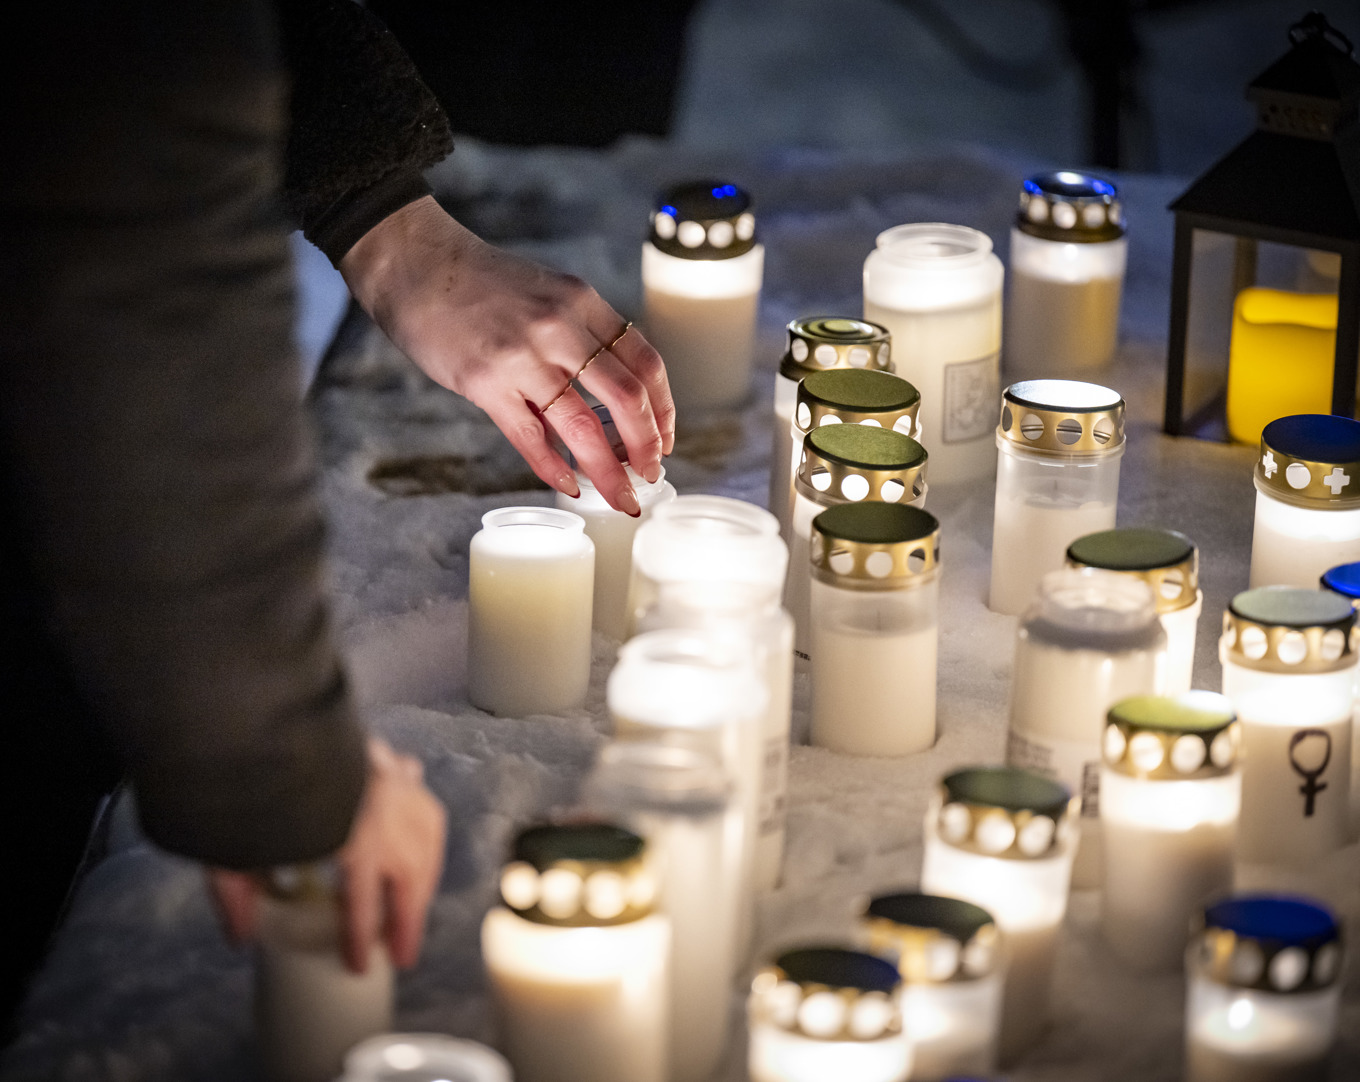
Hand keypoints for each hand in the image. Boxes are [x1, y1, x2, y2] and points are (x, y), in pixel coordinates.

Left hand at [208, 737, 445, 971]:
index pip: (365, 904)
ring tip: (416, 901)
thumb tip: (242, 937)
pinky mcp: (383, 759)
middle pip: (411, 876)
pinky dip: (424, 819)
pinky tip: (422, 833)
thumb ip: (236, 893)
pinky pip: (418, 792)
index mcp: (350, 835)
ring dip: (426, 874)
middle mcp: (382, 810)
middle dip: (409, 918)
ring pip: (427, 837)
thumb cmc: (247, 776)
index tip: (363, 966)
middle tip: (404, 950)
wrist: (256, 713)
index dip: (364, 940)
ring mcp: (389, 782)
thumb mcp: (229, 846)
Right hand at [340, 196, 674, 515]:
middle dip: (647, 446)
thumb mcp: (547, 292)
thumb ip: (580, 335)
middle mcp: (560, 327)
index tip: (665, 440)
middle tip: (651, 475)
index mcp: (583, 302)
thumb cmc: (480, 283)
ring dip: (609, 472)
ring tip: (622, 499)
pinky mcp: (485, 382)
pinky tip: (570, 486)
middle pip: (627, 398)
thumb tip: (612, 394)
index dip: (664, 409)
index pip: (645, 362)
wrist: (415, 263)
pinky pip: (531, 438)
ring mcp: (522, 356)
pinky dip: (555, 469)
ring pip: (584, 427)